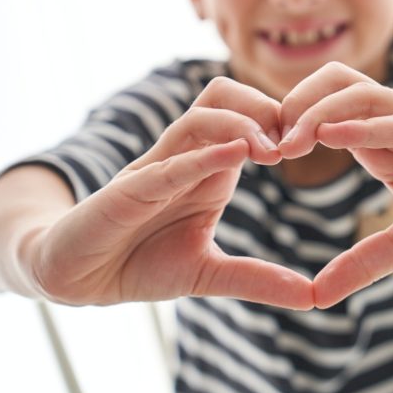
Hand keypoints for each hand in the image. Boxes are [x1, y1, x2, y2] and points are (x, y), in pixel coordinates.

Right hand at [27, 77, 313, 309]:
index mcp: (207, 169)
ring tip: (273, 152)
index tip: (316, 146)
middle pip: (224, 96)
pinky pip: (165, 164)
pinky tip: (233, 157)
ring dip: (239, 126)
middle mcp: (183, 157)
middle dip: (265, 108)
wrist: (76, 278)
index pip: (247, 118)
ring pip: (197, 118)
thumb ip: (257, 279)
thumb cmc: (139, 264)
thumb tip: (312, 296)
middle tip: (298, 143)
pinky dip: (199, 157)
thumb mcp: (208, 274)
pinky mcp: (126, 191)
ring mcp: (154, 169)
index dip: (283, 122)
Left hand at [278, 62, 392, 307]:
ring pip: (361, 92)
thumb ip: (363, 262)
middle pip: (330, 87)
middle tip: (261, 148)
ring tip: (287, 141)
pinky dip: (373, 122)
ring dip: (319, 112)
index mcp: (380, 142)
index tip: (252, 159)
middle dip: (289, 108)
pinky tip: (340, 133)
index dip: (284, 128)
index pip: (320, 114)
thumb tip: (315, 296)